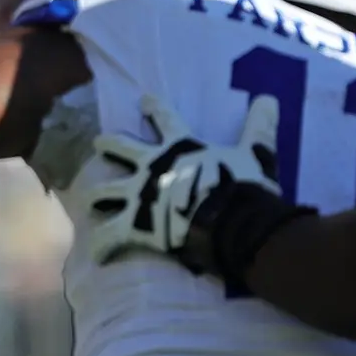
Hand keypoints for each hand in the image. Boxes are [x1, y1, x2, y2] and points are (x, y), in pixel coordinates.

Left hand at [84, 92, 279, 266]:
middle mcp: (152, 166)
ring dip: (95, 196)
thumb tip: (269, 98)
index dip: (155, 109)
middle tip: (98, 143)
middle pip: (122, 149)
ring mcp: (139, 195)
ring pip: (105, 191)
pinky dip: (102, 247)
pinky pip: (110, 237)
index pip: (165, 120)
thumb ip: (258, 127)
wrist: (230, 222)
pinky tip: (95, 256)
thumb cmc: (243, 187)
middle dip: (109, 145)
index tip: (144, 99)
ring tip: (86, 201)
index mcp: (179, 148)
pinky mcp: (135, 225)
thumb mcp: (255, 154)